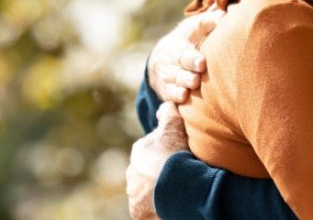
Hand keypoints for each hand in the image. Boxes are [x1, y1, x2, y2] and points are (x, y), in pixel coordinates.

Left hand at [127, 102, 188, 219]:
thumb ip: (169, 113)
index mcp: (140, 151)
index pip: (152, 150)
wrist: (176, 186)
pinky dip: (157, 208)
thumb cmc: (176, 155)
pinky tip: (170, 205)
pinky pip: (148, 209)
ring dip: (157, 192)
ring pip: (146, 191)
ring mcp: (134, 194)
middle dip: (159, 174)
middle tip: (178, 176)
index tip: (179, 158)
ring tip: (175, 193)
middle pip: (147, 172)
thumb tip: (166, 104)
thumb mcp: (174, 127)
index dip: (167, 153)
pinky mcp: (138, 212)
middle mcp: (132, 172)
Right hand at [148, 8, 223, 102]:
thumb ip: (206, 23)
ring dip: (180, 91)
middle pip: (177, 73)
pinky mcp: (167, 96)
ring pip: (172, 89)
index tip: (202, 63)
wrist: (160, 60)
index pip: (184, 54)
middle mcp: (169, 67)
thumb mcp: (192, 29)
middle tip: (195, 80)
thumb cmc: (186, 41)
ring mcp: (167, 83)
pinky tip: (180, 108)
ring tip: (187, 93)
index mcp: (176, 49)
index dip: (192, 59)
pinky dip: (173, 105)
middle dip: (186, 77)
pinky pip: (168, 102)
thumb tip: (223, 15)